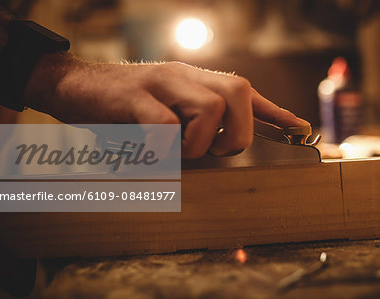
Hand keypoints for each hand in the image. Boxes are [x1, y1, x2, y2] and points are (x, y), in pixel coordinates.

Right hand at [24, 54, 309, 157]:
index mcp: (196, 81)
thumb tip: (221, 146)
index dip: (277, 113)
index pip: (247, 93)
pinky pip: (165, 126)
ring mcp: (162, 83)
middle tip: (211, 149)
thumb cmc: (126, 106)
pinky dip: (164, 147)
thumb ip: (195, 125)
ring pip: (209, 109)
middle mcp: (186, 76)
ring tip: (174, 149)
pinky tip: (147, 148)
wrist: (76, 84)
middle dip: (235, 134)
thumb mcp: (166, 112)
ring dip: (197, 143)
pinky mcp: (135, 97)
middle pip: (239, 94)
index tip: (303, 129)